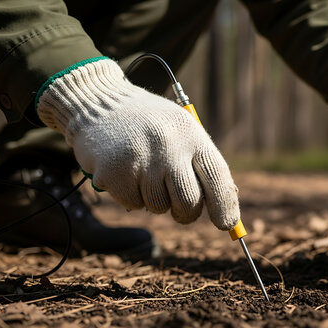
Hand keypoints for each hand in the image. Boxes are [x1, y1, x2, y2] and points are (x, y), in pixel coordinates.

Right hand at [36, 58, 238, 229]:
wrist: (101, 103)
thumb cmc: (151, 124)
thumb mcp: (182, 131)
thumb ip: (202, 165)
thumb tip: (225, 210)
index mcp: (191, 134)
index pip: (217, 176)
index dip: (224, 205)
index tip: (226, 224)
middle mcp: (168, 145)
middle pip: (189, 202)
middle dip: (186, 213)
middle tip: (181, 210)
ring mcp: (140, 159)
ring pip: (159, 207)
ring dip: (155, 200)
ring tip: (145, 173)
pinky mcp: (114, 172)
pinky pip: (133, 204)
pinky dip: (131, 196)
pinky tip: (126, 172)